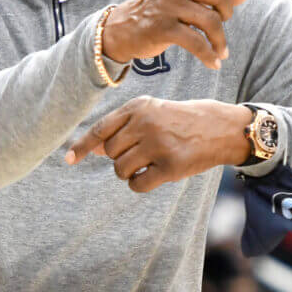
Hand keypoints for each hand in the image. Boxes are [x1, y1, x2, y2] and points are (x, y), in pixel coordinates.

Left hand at [65, 97, 253, 191]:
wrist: (223, 128)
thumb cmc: (183, 120)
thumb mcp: (153, 112)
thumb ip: (123, 128)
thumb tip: (91, 149)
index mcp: (139, 106)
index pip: (101, 129)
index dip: (82, 146)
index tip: (68, 159)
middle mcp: (145, 123)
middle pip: (110, 153)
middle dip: (119, 158)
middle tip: (140, 154)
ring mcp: (158, 145)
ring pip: (120, 170)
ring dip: (129, 173)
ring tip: (148, 164)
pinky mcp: (170, 167)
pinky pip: (137, 185)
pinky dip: (140, 184)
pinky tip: (154, 175)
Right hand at [101, 0, 255, 69]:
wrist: (122, 28)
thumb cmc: (162, 9)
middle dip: (227, 13)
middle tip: (222, 23)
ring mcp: (168, 4)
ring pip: (211, 21)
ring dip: (220, 41)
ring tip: (221, 51)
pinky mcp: (163, 27)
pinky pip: (197, 43)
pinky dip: (209, 55)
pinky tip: (213, 63)